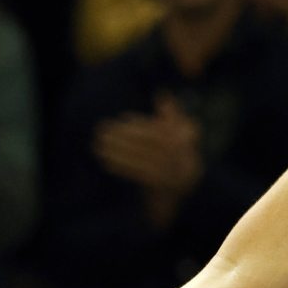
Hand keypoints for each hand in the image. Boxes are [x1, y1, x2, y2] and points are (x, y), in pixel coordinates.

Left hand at [92, 95, 202, 221]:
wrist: (180, 194)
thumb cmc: (176, 157)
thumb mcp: (179, 134)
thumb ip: (171, 116)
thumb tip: (162, 94)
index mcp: (188, 141)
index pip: (163, 129)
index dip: (142, 124)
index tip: (123, 119)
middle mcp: (185, 157)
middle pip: (150, 144)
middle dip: (127, 136)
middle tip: (104, 130)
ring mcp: (175, 174)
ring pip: (143, 159)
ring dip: (119, 150)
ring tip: (99, 143)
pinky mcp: (162, 188)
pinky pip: (140, 174)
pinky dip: (122, 166)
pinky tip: (105, 159)